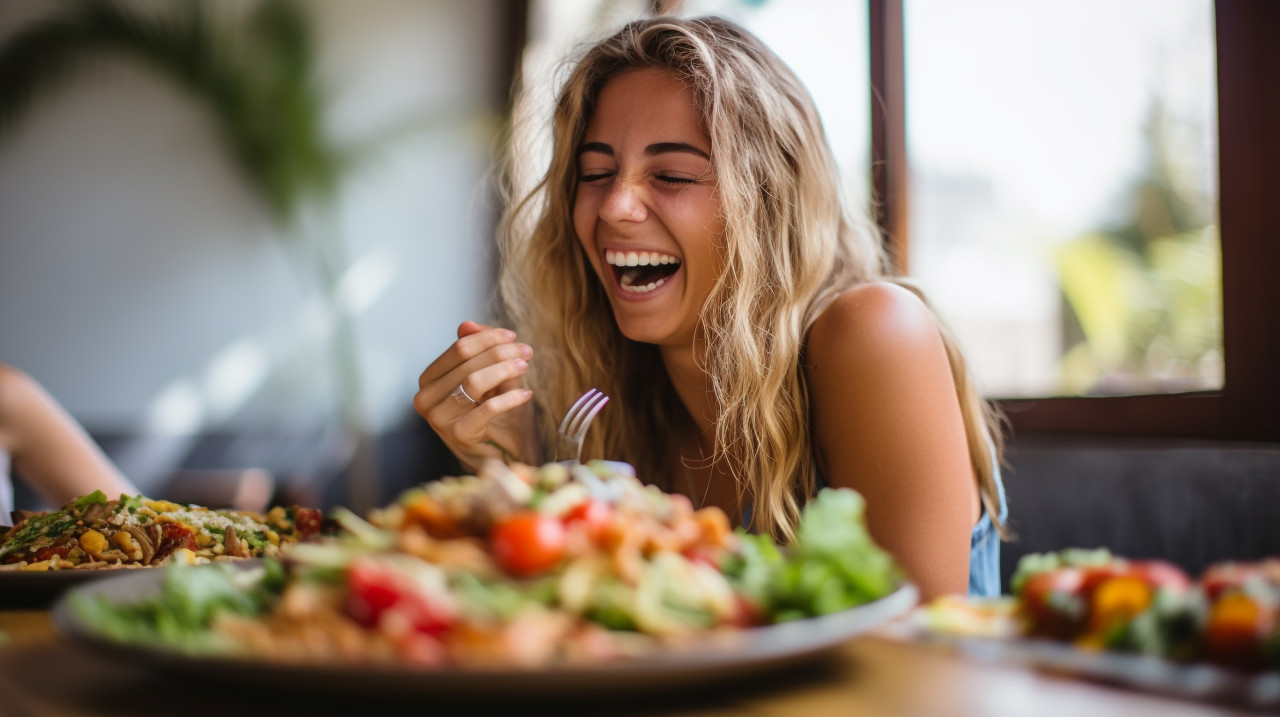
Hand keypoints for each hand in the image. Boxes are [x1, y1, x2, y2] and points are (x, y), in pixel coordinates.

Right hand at [415, 321, 537, 470]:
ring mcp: (439, 419)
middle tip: (526, 351)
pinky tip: (527, 395)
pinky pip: (487, 407)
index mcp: (429, 381)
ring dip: (505, 370)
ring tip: (525, 367)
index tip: (513, 337)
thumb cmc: (494, 416)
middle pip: (467, 362)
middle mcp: (426, 399)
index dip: (488, 338)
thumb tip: (467, 324)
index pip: (459, 348)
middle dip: (501, 352)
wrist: (500, 457)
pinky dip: (511, 398)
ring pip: (474, 381)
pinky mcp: (458, 435)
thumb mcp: (489, 377)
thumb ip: (479, 351)